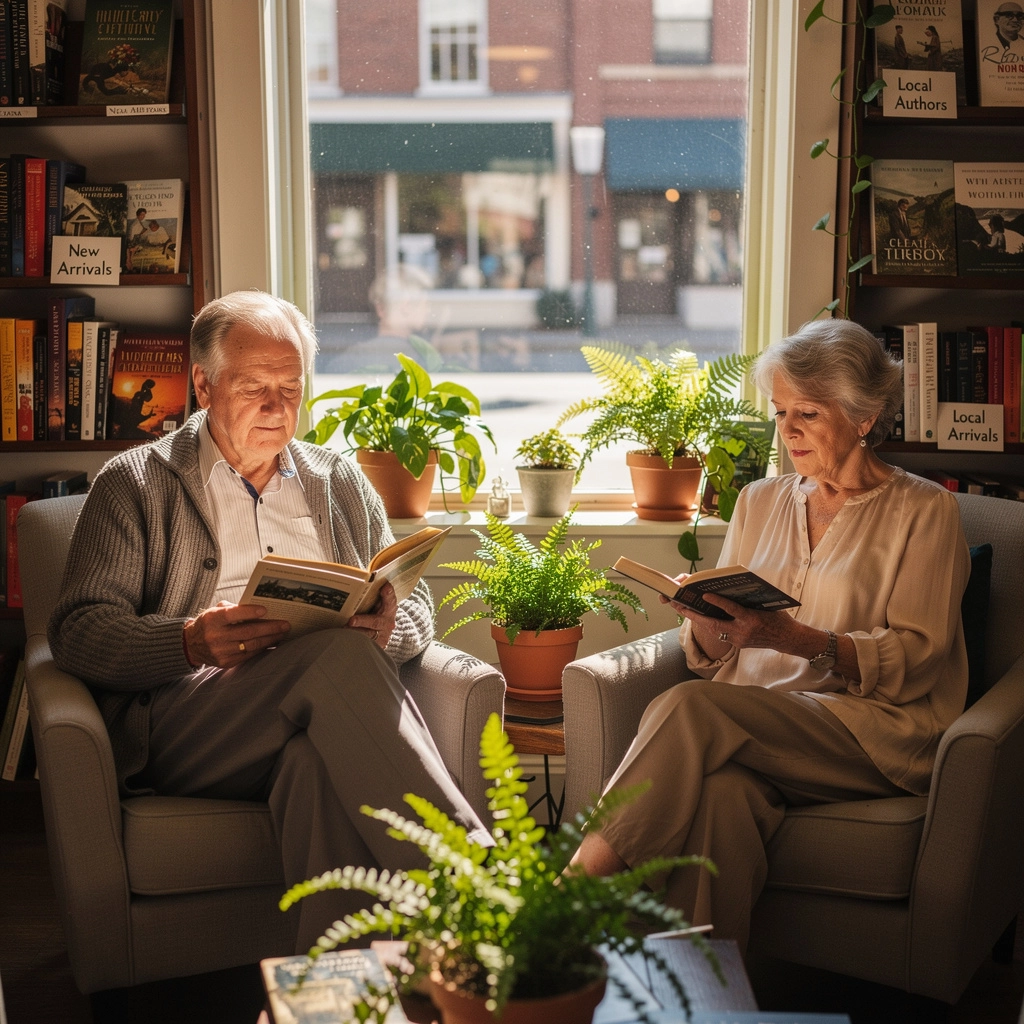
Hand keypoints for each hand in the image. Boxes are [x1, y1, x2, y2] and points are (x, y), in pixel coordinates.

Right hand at [184, 601, 290, 667]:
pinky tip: (272, 643)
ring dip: (270, 639)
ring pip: (251, 645)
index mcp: (212, 619)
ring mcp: (221, 651)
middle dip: (269, 628)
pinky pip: (248, 655)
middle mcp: (215, 636)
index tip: (265, 609)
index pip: (232, 614)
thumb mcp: (215, 611)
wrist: (190, 645)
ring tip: (282, 634)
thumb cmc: (208, 623)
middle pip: (247, 632)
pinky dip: (262, 649)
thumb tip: (258, 609)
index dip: (249, 612)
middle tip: (285, 625)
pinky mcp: (225, 663)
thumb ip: (234, 608)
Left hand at [347, 581, 397, 649]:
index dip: (388, 594)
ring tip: (341, 631)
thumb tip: (359, 579)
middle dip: (363, 620)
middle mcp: (387, 623)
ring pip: (367, 636)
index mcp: (389, 609)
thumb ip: (371, 594)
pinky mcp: (374, 646)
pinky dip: (351, 642)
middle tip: (351, 620)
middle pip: (375, 621)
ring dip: (354, 634)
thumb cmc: (376, 612)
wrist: (380, 633)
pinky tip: (340, 638)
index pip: (390, 600)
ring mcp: (381, 636)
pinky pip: (362, 644)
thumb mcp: (377, 603)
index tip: (385, 587)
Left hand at [677, 593, 794, 653]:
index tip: (705, 595)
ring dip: (699, 621)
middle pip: (715, 625)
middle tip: (680, 607)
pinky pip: (721, 634)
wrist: (787, 639)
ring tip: (684, 610)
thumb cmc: (778, 618)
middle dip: (696, 617)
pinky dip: (711, 626)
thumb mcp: (766, 605)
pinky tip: (701, 618)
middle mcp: (743, 631)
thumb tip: (732, 589)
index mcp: (752, 619)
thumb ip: (749, 600)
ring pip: (715, 631)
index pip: (732, 609)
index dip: (718, 602)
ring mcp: (740, 640)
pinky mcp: (739, 645)